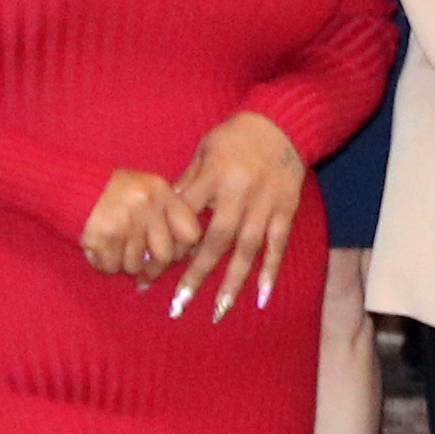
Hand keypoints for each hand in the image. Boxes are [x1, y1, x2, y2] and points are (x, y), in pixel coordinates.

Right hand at [80, 168, 200, 277]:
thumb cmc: (114, 192)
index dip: (183, 251)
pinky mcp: (101, 236)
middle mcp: (146, 206)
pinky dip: (105, 265)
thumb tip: (188, 253)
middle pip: (165, 256)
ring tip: (116, 251)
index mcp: (162, 192)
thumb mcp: (147, 191)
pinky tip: (101, 252)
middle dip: (154, 270)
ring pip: (136, 265)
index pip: (191, 233)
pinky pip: (111, 266)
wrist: (71, 186)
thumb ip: (168, 214)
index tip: (173, 256)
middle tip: (145, 273)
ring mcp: (124, 222)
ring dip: (125, 265)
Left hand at [166, 112, 305, 319]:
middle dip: (195, 276)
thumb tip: (164, 217)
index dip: (167, 247)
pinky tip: (261, 298)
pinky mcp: (285, 209)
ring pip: (246, 250)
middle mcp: (238, 194)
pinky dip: (270, 271)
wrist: (282, 122)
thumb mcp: (203, 151)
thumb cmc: (235, 135)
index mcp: (213, 178)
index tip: (148, 272)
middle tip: (177, 305)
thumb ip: (188, 184)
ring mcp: (264, 204)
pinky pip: (278, 245)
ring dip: (232, 283)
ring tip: (218, 311)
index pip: (184, 220)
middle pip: (214, 242)